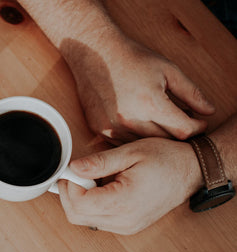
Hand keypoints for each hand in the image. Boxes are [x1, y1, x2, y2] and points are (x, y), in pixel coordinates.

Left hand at [57, 138, 202, 234]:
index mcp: (124, 202)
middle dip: (69, 193)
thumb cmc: (166, 159)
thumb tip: (73, 168)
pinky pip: (96, 220)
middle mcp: (124, 221)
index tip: (73, 169)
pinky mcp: (127, 226)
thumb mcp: (131, 153)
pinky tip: (101, 187)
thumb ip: (99, 162)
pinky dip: (91, 205)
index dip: (69, 185)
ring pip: (84, 220)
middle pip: (76, 216)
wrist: (192, 171)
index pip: (79, 204)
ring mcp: (126, 227)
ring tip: (94, 178)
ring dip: (79, 199)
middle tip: (78, 173)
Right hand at [63, 38, 214, 143]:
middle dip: (178, 132)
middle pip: (165, 140)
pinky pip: (124, 143)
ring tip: (161, 121)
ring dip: (156, 137)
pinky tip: (140, 122)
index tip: (200, 122)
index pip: (184, 130)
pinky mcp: (100, 130)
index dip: (197, 127)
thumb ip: (191, 92)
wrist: (94, 53)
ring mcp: (113, 127)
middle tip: (183, 121)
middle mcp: (131, 119)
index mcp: (151, 104)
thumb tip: (209, 111)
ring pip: (144, 145)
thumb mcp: (167, 70)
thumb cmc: (131, 58)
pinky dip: (135, 137)